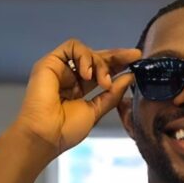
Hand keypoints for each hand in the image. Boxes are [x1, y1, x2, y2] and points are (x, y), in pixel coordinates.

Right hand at [14, 38, 139, 158]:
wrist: (46, 135)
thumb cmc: (67, 130)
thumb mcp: (97, 110)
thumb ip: (113, 93)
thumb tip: (130, 77)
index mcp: (81, 89)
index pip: (103, 71)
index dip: (119, 65)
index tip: (137, 60)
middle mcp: (71, 76)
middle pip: (97, 58)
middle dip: (117, 56)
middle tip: (133, 56)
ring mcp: (61, 69)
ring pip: (87, 52)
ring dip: (100, 64)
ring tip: (103, 82)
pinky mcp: (50, 62)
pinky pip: (72, 47)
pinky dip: (84, 57)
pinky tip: (87, 74)